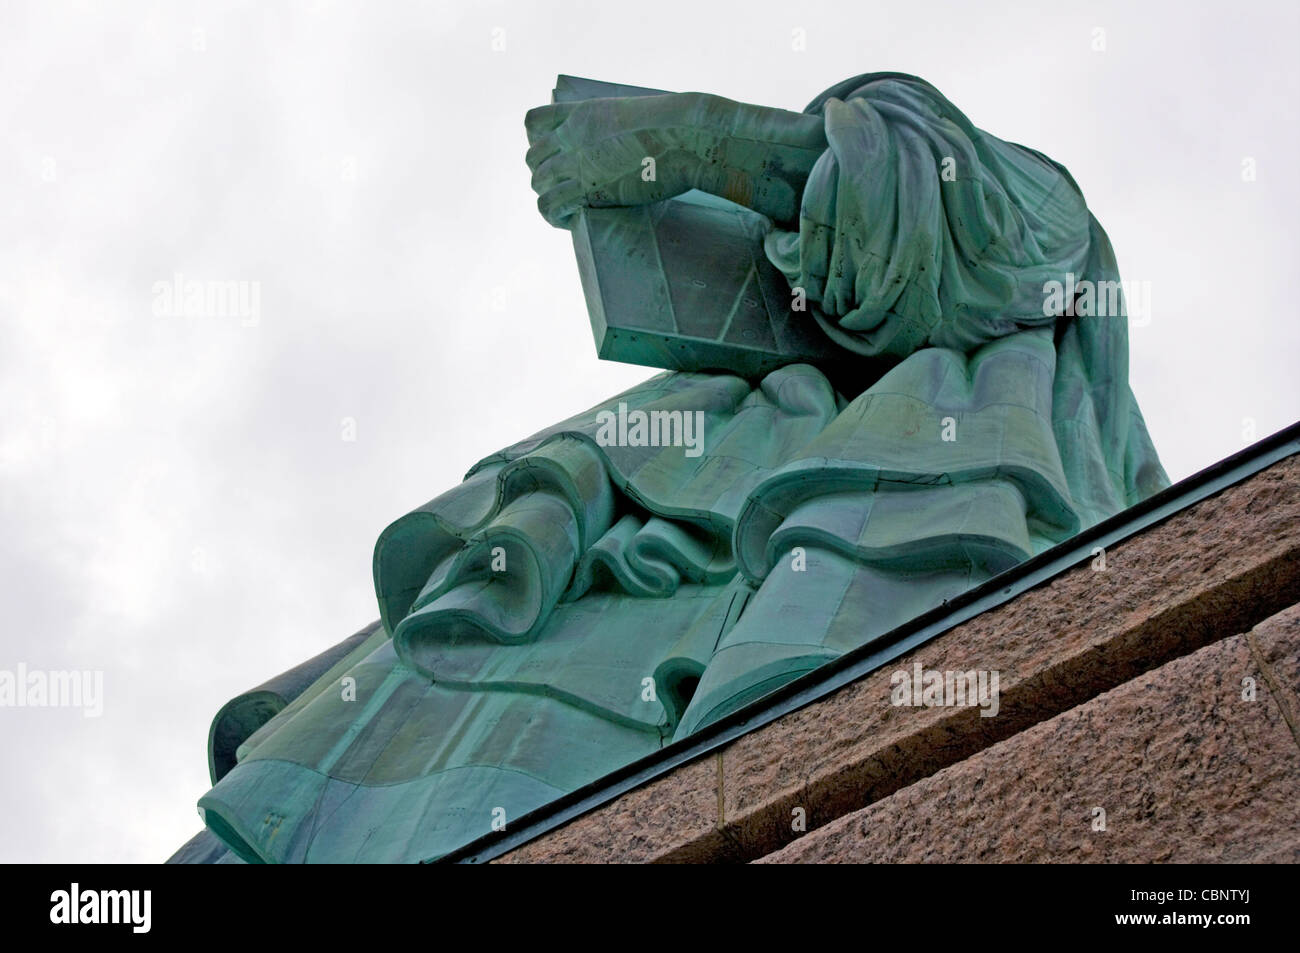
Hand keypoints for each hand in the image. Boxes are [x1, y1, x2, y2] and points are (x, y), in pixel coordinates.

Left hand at [524, 91, 828, 228]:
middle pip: (533, 159)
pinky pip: (550, 206)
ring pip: (538, 184)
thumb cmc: (680, 127)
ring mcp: (577, 161)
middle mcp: (572, 136)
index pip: (533, 122)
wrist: (688, 137)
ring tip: (569, 209)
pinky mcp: (587, 187)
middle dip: (546, 176)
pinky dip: (555, 217)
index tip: (555, 156)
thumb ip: (623, 127)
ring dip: (550, 198)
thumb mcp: (641, 115)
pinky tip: (570, 221)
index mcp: (583, 113)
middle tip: (567, 191)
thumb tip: (646, 140)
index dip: (539, 142)